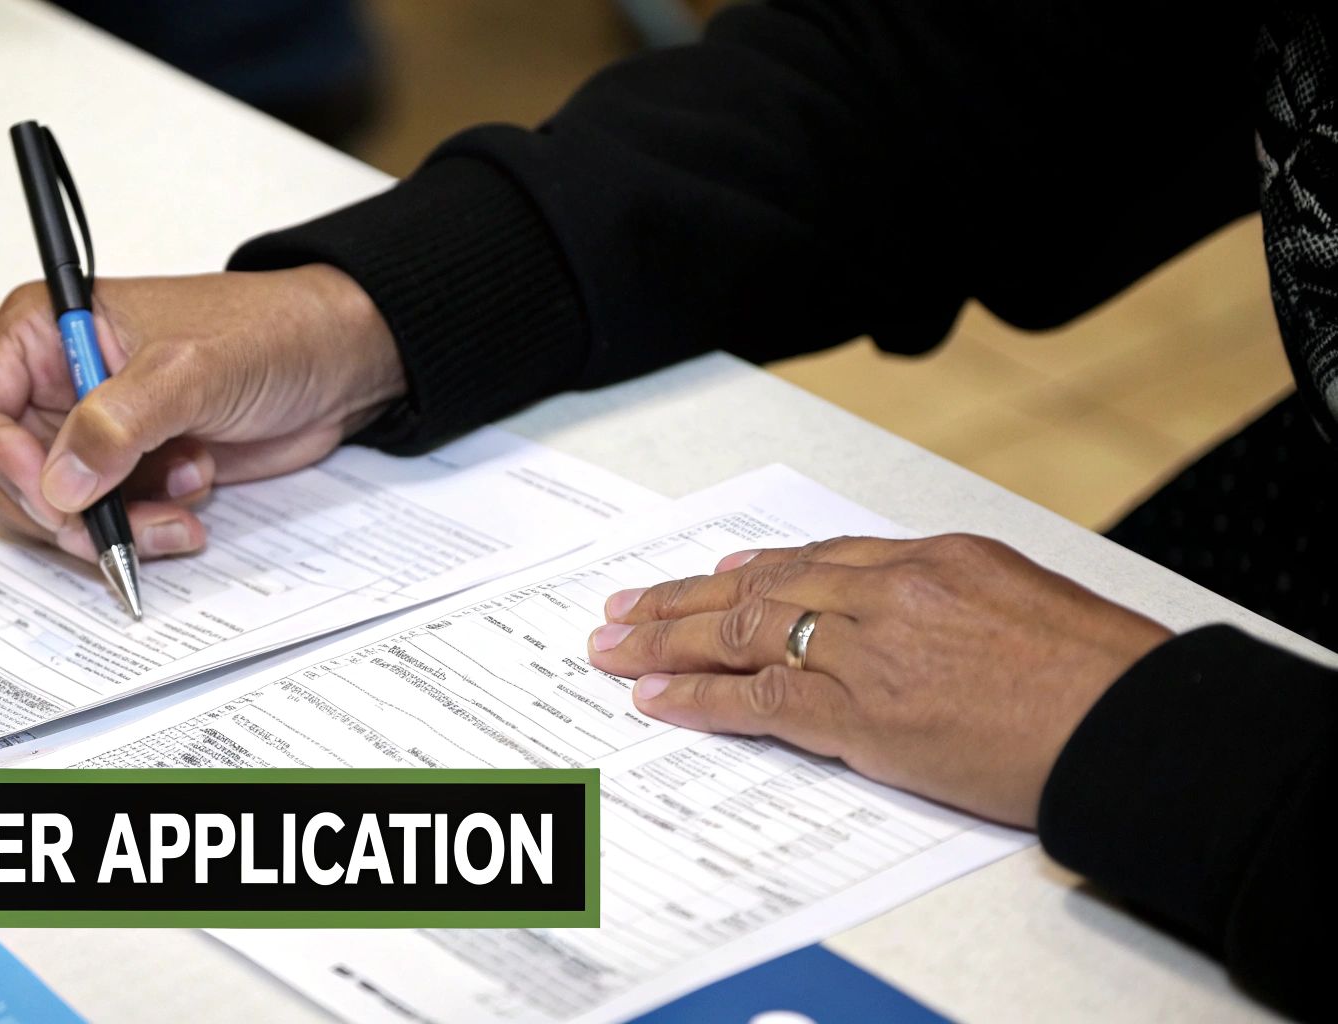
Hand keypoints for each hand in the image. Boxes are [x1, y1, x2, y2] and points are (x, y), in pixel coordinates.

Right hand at [0, 265, 404, 559]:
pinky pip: (103, 524)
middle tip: (114, 521)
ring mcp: (87, 433)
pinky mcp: (127, 472)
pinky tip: (193, 502)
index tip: (56, 491)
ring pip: (52, 512)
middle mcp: (52, 385)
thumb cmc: (266, 332)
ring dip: (111, 527)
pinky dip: (143, 531)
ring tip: (180, 506)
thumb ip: (120, 422)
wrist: (334, 362)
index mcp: (41, 334)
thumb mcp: (191, 368)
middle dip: (58, 511)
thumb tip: (58, 484)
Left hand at [585, 534, 1171, 826]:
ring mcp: (870, 649)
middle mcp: (890, 591)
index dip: (754, 570)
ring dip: (669, 641)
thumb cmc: (1103, 674)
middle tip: (624, 609)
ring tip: (615, 648)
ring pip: (744, 633)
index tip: (713, 577)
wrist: (1132, 723)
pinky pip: (759, 701)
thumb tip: (919, 614)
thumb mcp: (1029, 600)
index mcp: (934, 557)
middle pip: (762, 586)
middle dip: (684, 600)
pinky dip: (701, 698)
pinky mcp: (863, 714)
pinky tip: (658, 699)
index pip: (819, 557)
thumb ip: (957, 597)